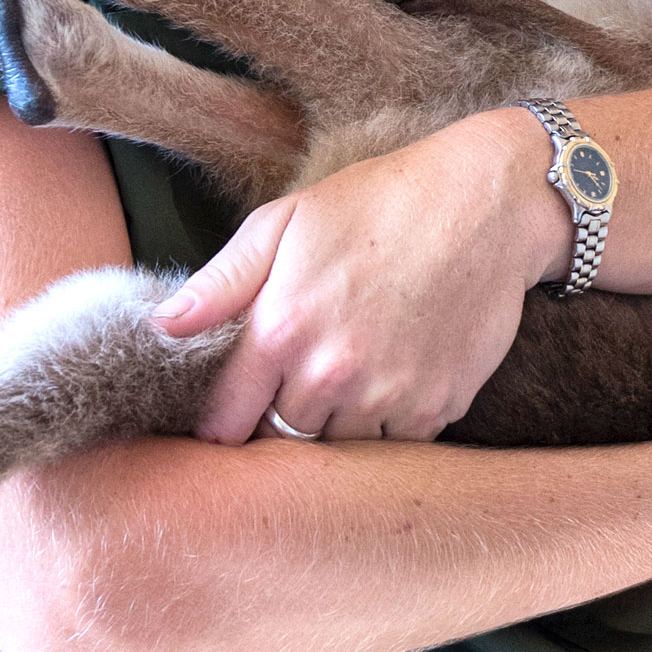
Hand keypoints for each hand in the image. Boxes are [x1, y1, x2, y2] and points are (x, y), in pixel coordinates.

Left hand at [150, 110, 571, 442]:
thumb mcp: (286, 221)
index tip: (228, 417)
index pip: (227, 416)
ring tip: (346, 382)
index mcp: (282, 327)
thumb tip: (163, 325)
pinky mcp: (437, 407)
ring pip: (339, 449)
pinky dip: (387, 425)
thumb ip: (221, 282)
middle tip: (294, 388)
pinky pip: (396, 445)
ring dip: (335, 427)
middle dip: (280, 419)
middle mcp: (332, 373)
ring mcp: (388, 396)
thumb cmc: (380, 202)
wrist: (488, 204)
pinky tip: (391, 380)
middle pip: (282, 437)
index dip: (221, 422)